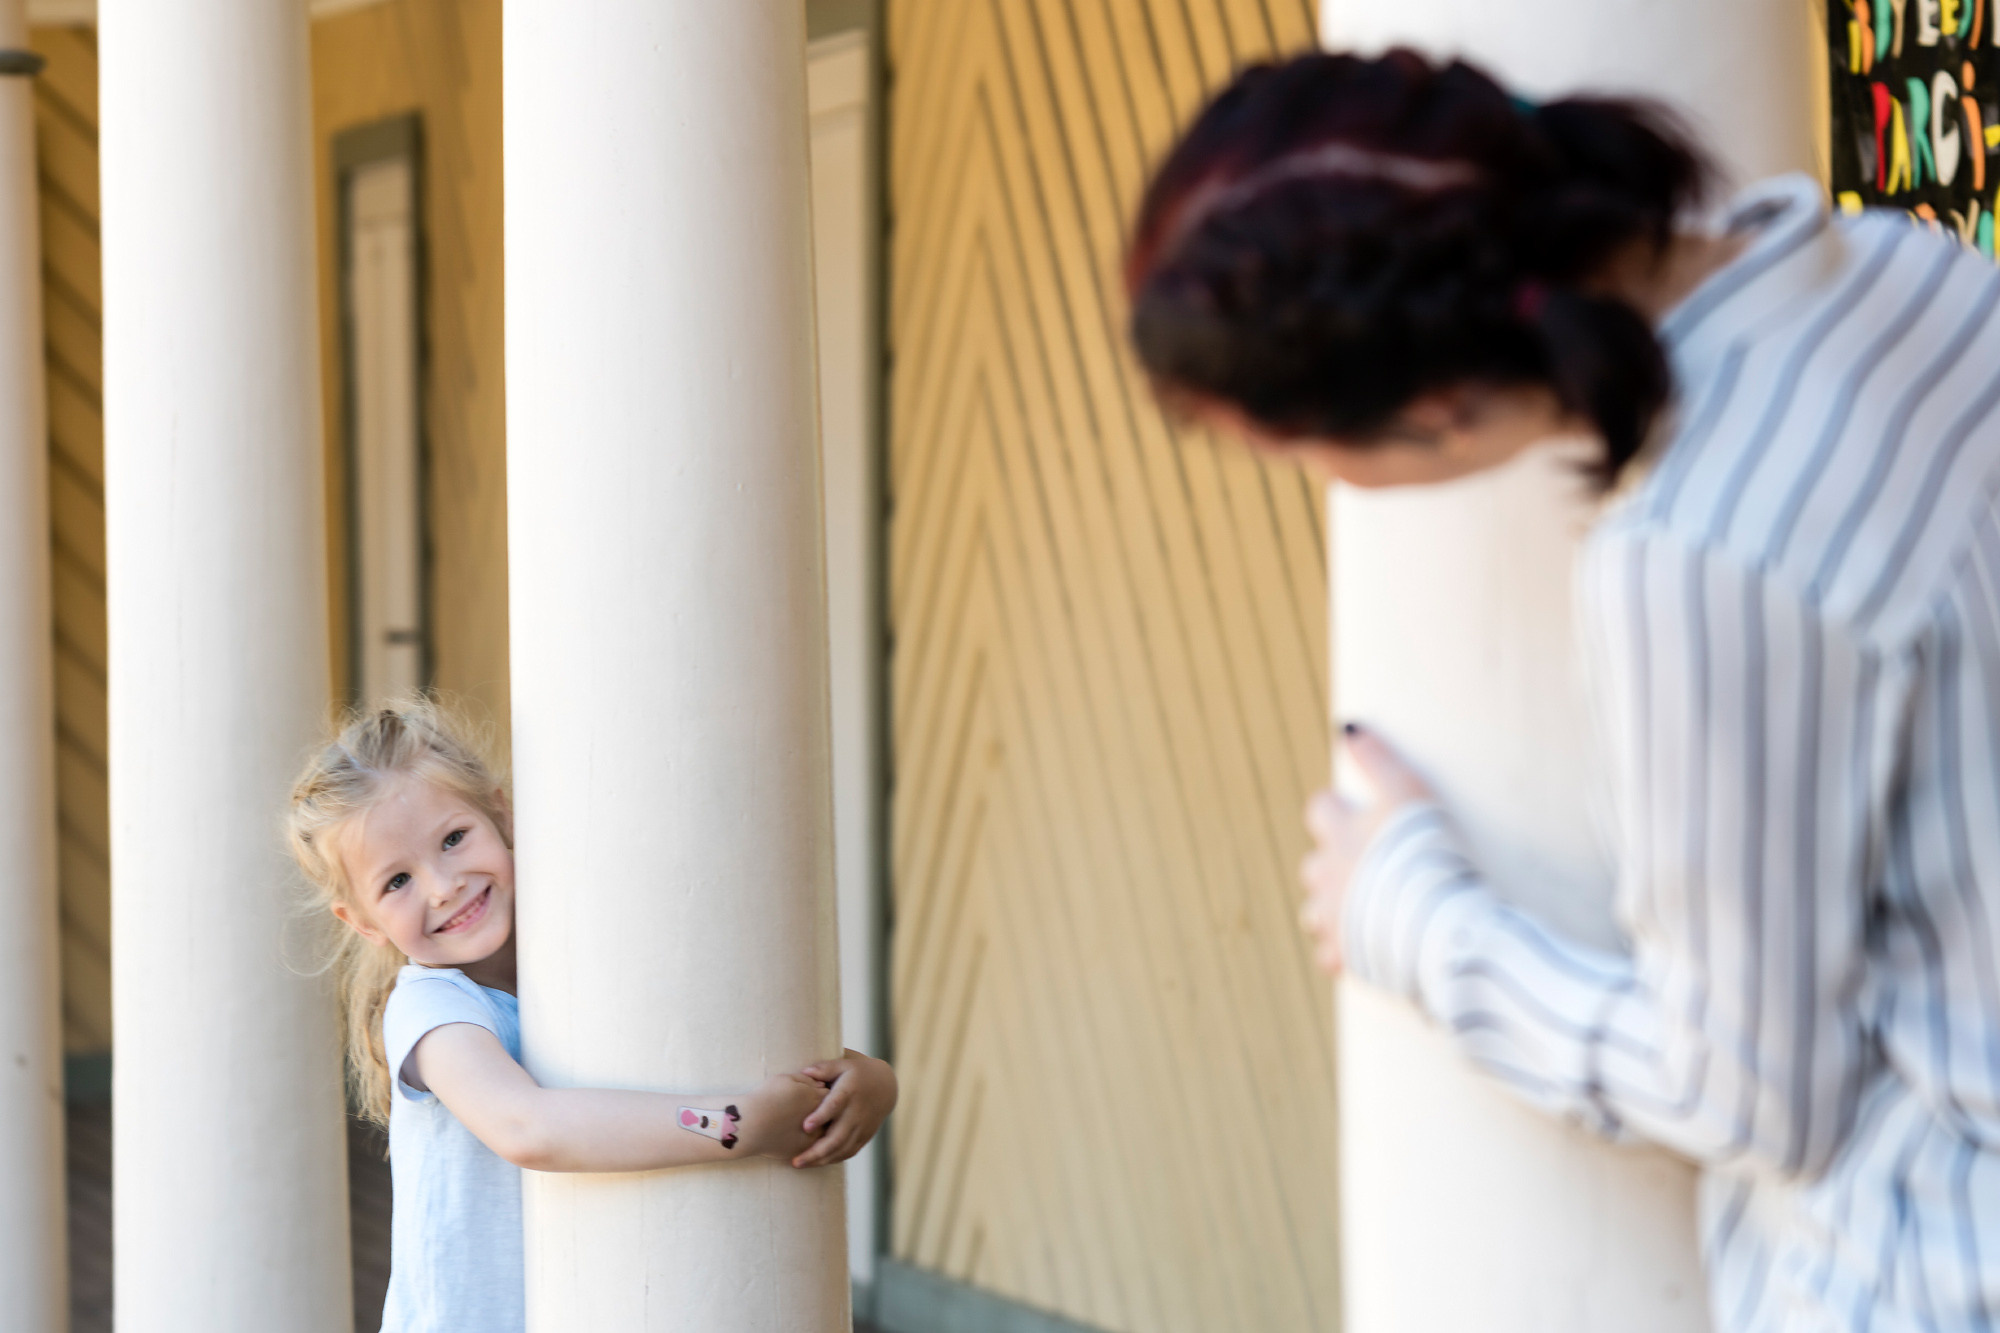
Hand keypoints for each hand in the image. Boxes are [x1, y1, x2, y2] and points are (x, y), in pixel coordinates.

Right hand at [735, 1072, 825, 1161]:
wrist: (748, 1124)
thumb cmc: (764, 1098)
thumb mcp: (785, 1079)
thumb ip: (806, 1079)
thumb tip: (820, 1084)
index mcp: (815, 1097)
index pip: (829, 1095)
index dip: (821, 1094)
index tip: (813, 1095)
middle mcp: (818, 1117)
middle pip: (830, 1113)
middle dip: (824, 1111)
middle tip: (809, 1110)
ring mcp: (812, 1135)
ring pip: (824, 1131)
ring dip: (819, 1127)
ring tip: (803, 1123)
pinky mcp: (804, 1150)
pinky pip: (813, 1145)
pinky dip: (809, 1140)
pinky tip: (796, 1135)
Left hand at [790, 1050, 897, 1168]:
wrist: (885, 1087)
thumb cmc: (856, 1073)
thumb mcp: (843, 1064)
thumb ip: (824, 1068)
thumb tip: (803, 1072)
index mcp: (850, 1091)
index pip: (835, 1106)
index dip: (821, 1117)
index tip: (805, 1126)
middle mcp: (857, 1112)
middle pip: (838, 1137)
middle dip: (816, 1151)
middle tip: (795, 1161)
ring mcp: (862, 1127)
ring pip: (842, 1149)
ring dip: (821, 1159)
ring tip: (800, 1164)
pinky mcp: (865, 1136)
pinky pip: (849, 1152)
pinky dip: (833, 1159)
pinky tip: (816, 1162)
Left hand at [1298, 725, 1432, 974]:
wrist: (1440, 922)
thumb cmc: (1427, 852)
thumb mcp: (1408, 792)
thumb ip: (1378, 759)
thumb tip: (1347, 727)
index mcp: (1341, 835)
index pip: (1320, 811)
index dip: (1337, 812)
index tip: (1358, 817)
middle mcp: (1328, 875)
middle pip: (1315, 865)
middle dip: (1333, 865)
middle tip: (1370, 869)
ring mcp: (1333, 918)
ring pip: (1316, 912)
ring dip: (1333, 909)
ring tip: (1364, 911)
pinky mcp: (1346, 955)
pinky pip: (1331, 956)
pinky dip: (1343, 952)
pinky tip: (1364, 950)